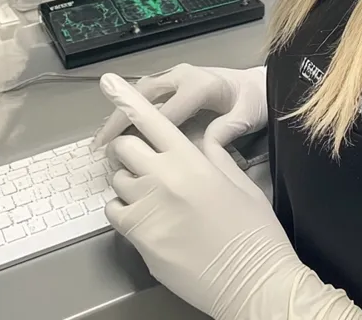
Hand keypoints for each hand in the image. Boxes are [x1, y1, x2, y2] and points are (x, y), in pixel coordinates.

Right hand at [92, 63, 266, 159]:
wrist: (258, 84)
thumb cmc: (254, 101)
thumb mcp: (247, 115)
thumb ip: (228, 129)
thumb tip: (206, 146)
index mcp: (200, 84)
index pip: (168, 111)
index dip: (146, 131)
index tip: (127, 152)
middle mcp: (184, 76)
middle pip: (145, 96)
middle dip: (120, 118)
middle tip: (101, 144)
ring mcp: (177, 77)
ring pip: (141, 92)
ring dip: (120, 114)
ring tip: (101, 140)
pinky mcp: (174, 82)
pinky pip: (147, 95)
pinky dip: (129, 111)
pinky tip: (118, 131)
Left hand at [100, 72, 296, 317]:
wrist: (253, 279)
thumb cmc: (253, 229)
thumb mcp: (239, 182)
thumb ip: (213, 154)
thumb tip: (201, 139)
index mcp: (190, 159)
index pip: (150, 119)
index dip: (126, 97)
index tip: (108, 82)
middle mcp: (164, 178)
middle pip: (123, 147)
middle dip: (128, 149)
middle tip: (142, 160)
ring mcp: (148, 209)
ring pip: (117, 180)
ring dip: (127, 181)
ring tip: (150, 194)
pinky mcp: (140, 239)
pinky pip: (114, 213)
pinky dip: (122, 210)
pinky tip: (143, 216)